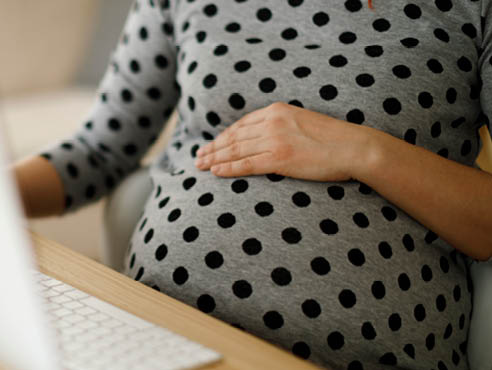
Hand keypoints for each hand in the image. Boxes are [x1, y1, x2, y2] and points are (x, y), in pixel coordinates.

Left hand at [194, 102, 373, 180]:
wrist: (354, 147)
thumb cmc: (334, 139)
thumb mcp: (303, 122)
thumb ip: (283, 126)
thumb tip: (267, 137)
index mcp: (277, 110)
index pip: (242, 124)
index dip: (224, 135)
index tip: (213, 143)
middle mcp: (272, 122)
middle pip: (234, 136)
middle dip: (213, 147)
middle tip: (198, 156)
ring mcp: (275, 140)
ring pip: (236, 150)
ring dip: (215, 158)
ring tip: (200, 165)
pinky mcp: (279, 159)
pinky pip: (246, 165)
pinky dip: (228, 168)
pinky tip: (216, 172)